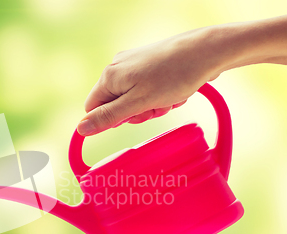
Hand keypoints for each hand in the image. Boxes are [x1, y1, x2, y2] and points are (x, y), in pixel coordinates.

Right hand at [78, 27, 226, 135]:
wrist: (206, 52)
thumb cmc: (174, 76)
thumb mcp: (138, 103)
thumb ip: (108, 117)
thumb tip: (80, 128)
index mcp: (109, 76)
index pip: (94, 108)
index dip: (111, 119)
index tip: (133, 117)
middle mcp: (118, 67)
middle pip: (116, 105)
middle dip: (137, 112)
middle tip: (156, 107)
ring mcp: (134, 64)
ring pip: (134, 99)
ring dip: (152, 105)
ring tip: (168, 98)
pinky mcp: (149, 64)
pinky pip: (147, 89)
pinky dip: (160, 96)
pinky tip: (174, 91)